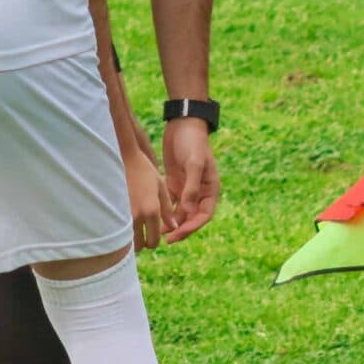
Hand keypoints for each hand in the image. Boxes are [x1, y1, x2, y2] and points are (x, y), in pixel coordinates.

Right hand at [126, 141, 176, 250]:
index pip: (154, 241)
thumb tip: (173, 227)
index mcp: (151, 210)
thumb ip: (167, 209)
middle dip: (142, 243)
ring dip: (130, 238)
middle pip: (139, 246)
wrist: (121, 157)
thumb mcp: (160, 186)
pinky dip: (120, 230)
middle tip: (143, 233)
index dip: (155, 241)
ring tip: (133, 227)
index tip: (153, 234)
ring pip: (126, 241)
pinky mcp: (110, 211)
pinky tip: (122, 220)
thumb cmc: (143, 170)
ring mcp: (121, 214)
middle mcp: (136, 215)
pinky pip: (116, 230)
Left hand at [161, 117, 219, 241]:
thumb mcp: (194, 163)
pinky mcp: (174, 183)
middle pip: (191, 217)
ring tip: (158, 233)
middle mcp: (199, 192)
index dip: (192, 226)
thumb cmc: (193, 142)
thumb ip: (192, 187)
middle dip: (180, 229)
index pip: (204, 215)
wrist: (183, 124)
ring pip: (179, 212)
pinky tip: (152, 217)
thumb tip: (187, 212)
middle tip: (167, 239)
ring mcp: (186, 188)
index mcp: (210, 189)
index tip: (179, 234)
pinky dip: (163, 211)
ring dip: (171, 223)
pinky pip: (170, 202)